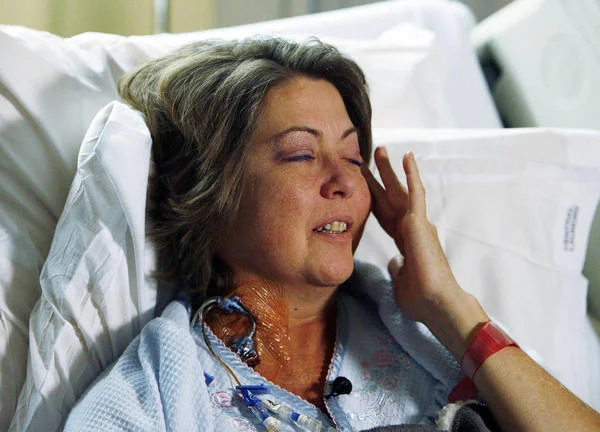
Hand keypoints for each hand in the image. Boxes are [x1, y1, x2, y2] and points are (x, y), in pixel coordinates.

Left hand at [363, 147, 484, 346]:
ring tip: (381, 149)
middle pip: (389, 197)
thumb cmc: (420, 300)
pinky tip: (407, 157)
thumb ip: (397, 268)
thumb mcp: (400, 281)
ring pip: (400, 190)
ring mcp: (417, 224)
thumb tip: (394, 262)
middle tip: (367, 158)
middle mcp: (411, 229)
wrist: (435, 304)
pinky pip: (416, 193)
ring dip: (390, 170)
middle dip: (378, 178)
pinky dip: (411, 174)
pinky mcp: (421, 223)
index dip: (374, 199)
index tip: (363, 186)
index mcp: (405, 241)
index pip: (385, 215)